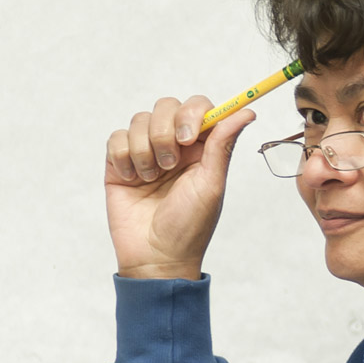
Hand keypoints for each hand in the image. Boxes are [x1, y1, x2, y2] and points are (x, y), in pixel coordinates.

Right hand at [105, 96, 255, 279]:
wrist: (155, 257)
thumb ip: (222, 144)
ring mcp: (146, 152)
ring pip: (139, 120)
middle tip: (169, 166)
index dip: (191, 113)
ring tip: (152, 181)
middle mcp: (174, 146)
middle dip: (164, 132)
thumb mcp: (211, 185)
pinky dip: (124, 157)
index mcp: (201, 149)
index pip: (198, 107)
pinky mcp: (119, 162)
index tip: (188, 138)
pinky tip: (133, 181)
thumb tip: (247, 112)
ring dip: (145, 151)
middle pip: (165, 106)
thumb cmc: (189, 227)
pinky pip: (116, 138)